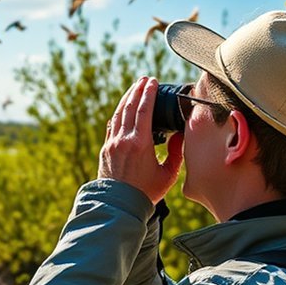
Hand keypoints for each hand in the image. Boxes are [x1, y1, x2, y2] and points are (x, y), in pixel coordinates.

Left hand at [98, 77, 183, 203]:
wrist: (119, 205)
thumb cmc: (146, 192)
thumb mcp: (168, 174)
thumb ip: (176, 153)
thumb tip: (180, 135)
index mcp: (140, 143)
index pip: (143, 110)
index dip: (148, 93)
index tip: (153, 81)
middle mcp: (124, 140)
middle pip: (129, 107)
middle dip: (137, 90)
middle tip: (145, 79)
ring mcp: (112, 144)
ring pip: (118, 114)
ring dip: (126, 98)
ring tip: (134, 87)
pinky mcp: (106, 149)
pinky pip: (112, 125)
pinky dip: (118, 113)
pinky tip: (122, 109)